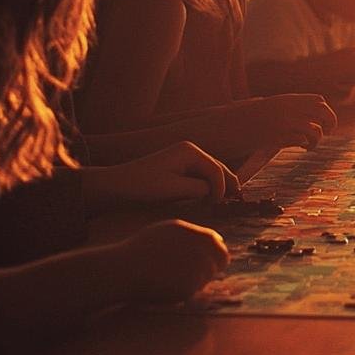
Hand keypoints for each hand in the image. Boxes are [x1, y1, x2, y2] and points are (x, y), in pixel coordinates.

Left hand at [82, 141, 237, 210]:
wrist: (117, 185)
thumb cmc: (144, 186)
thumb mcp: (175, 189)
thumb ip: (200, 189)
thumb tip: (214, 191)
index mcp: (190, 152)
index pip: (216, 170)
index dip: (222, 188)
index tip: (219, 205)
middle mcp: (189, 150)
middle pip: (217, 166)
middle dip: (227, 182)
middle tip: (237, 197)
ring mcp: (183, 156)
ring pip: (210, 170)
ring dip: (218, 183)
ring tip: (227, 197)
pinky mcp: (177, 165)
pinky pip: (199, 173)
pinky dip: (207, 183)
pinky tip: (211, 194)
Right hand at [112, 220, 229, 303]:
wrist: (125, 269)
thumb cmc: (140, 251)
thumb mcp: (167, 232)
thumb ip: (191, 235)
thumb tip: (216, 240)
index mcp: (194, 233)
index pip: (216, 243)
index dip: (214, 253)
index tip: (208, 260)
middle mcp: (200, 247)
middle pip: (220, 260)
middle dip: (213, 267)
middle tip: (198, 275)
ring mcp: (198, 266)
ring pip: (207, 277)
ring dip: (196, 280)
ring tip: (170, 279)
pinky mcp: (192, 285)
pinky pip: (196, 291)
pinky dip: (186, 291)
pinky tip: (167, 287)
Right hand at [233, 93, 336, 149]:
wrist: (220, 126)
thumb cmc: (239, 118)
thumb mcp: (260, 106)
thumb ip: (277, 106)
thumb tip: (285, 109)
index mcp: (284, 99)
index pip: (318, 100)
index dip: (324, 111)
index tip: (321, 121)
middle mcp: (286, 108)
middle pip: (323, 112)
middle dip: (330, 123)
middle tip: (328, 133)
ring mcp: (282, 123)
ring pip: (316, 130)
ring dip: (317, 139)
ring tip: (309, 145)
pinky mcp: (276, 138)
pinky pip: (302, 141)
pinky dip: (305, 145)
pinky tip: (300, 148)